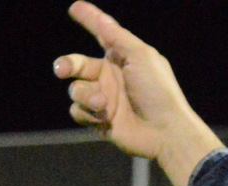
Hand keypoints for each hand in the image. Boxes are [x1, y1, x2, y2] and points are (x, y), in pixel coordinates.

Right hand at [53, 1, 222, 185]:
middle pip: (77, 64)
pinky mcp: (100, 120)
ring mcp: (105, 99)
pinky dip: (87, 112)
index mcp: (122, 58)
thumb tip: (101, 19)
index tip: (75, 7)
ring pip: (75, 89)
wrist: (165, 131)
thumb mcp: (141, 57)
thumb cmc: (158, 91)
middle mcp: (111, 77)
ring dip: (85, 94)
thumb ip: (118, 37)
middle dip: (66, 64)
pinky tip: (104, 117)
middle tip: (62, 70)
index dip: (89, 20)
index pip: (102, 35)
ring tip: (103, 103)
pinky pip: (77, 111)